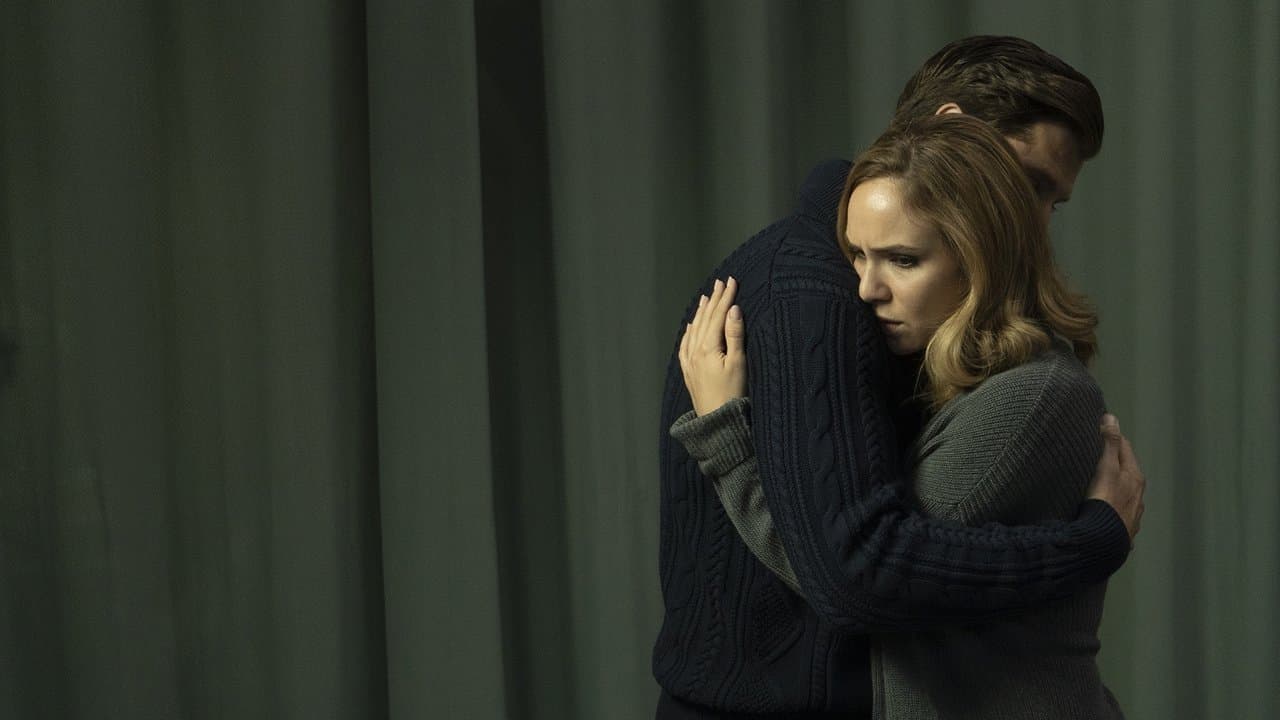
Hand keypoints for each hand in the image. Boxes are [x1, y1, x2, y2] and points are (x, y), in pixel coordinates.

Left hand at [678, 277, 746, 415]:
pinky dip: (690, 330)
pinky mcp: (688, 371)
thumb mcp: (738, 363)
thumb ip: (735, 335)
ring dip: (702, 312)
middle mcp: (695, 351)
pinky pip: (686, 344)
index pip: (718, 315)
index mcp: (707, 347)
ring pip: (694, 329)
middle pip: (705, 319)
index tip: (732, 280)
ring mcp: (689, 361)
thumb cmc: (732, 395)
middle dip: (714, 300)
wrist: (716, 423)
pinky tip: (693, 324)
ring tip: (707, 297)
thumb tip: (733, 309)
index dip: (726, 297)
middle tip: (720, 282)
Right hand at [1086, 414, 1145, 542]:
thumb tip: (1111, 417)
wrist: (1104, 542)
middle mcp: (1138, 494)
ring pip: (1124, 491)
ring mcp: (1133, 513)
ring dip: (1114, 484)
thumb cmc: (1105, 501)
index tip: (1098, 431)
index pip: (1124, 447)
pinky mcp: (1124, 529)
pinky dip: (1112, 503)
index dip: (1111, 437)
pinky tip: (1103, 508)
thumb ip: (1109, 444)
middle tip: (1094, 453)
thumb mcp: (1106, 469)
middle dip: (1113, 460)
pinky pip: (1118, 510)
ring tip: (1097, 481)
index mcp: (1135, 476)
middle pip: (1126, 470)